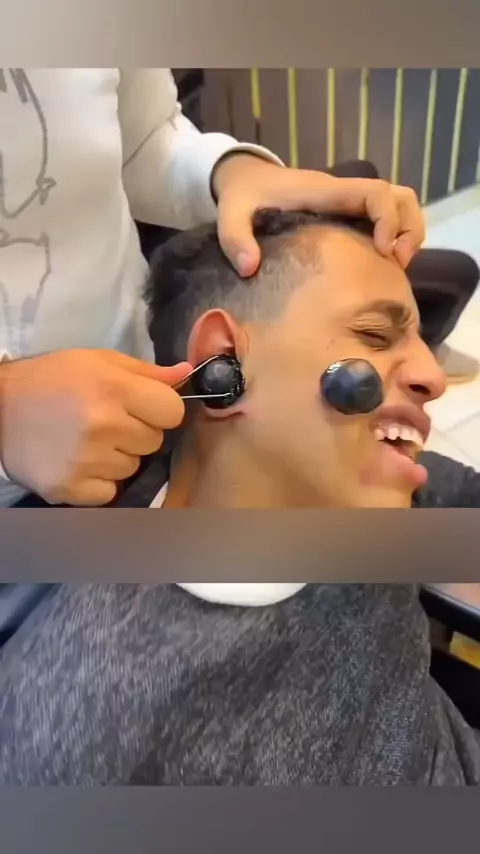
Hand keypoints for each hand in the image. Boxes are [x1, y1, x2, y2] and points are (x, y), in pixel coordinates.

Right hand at [0, 350, 190, 505]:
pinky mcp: (71, 488)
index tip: (143, 407)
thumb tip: (187, 375)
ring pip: (132, 467)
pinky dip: (99, 481)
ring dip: (117, 457)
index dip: (161, 409)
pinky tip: (78, 462)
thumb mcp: (97, 361)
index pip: (173, 412)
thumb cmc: (51, 379)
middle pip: (154, 441)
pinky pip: (110, 492)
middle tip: (106, 422)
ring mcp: (87, 461)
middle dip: (136, 432)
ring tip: (87, 441)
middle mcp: (104, 425)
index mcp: (114, 388)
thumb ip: (145, 371)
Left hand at [212, 154, 424, 275]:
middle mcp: (345, 195)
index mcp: (326, 192)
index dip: (388, 218)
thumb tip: (249, 268)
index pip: (375, 192)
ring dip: (407, 233)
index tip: (382, 251)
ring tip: (395, 267)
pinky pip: (385, 219)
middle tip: (397, 264)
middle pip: (401, 197)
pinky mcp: (348, 214)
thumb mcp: (230, 215)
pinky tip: (379, 266)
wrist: (244, 179)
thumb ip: (235, 239)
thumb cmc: (241, 196)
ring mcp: (349, 204)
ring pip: (400, 205)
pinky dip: (394, 237)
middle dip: (409, 229)